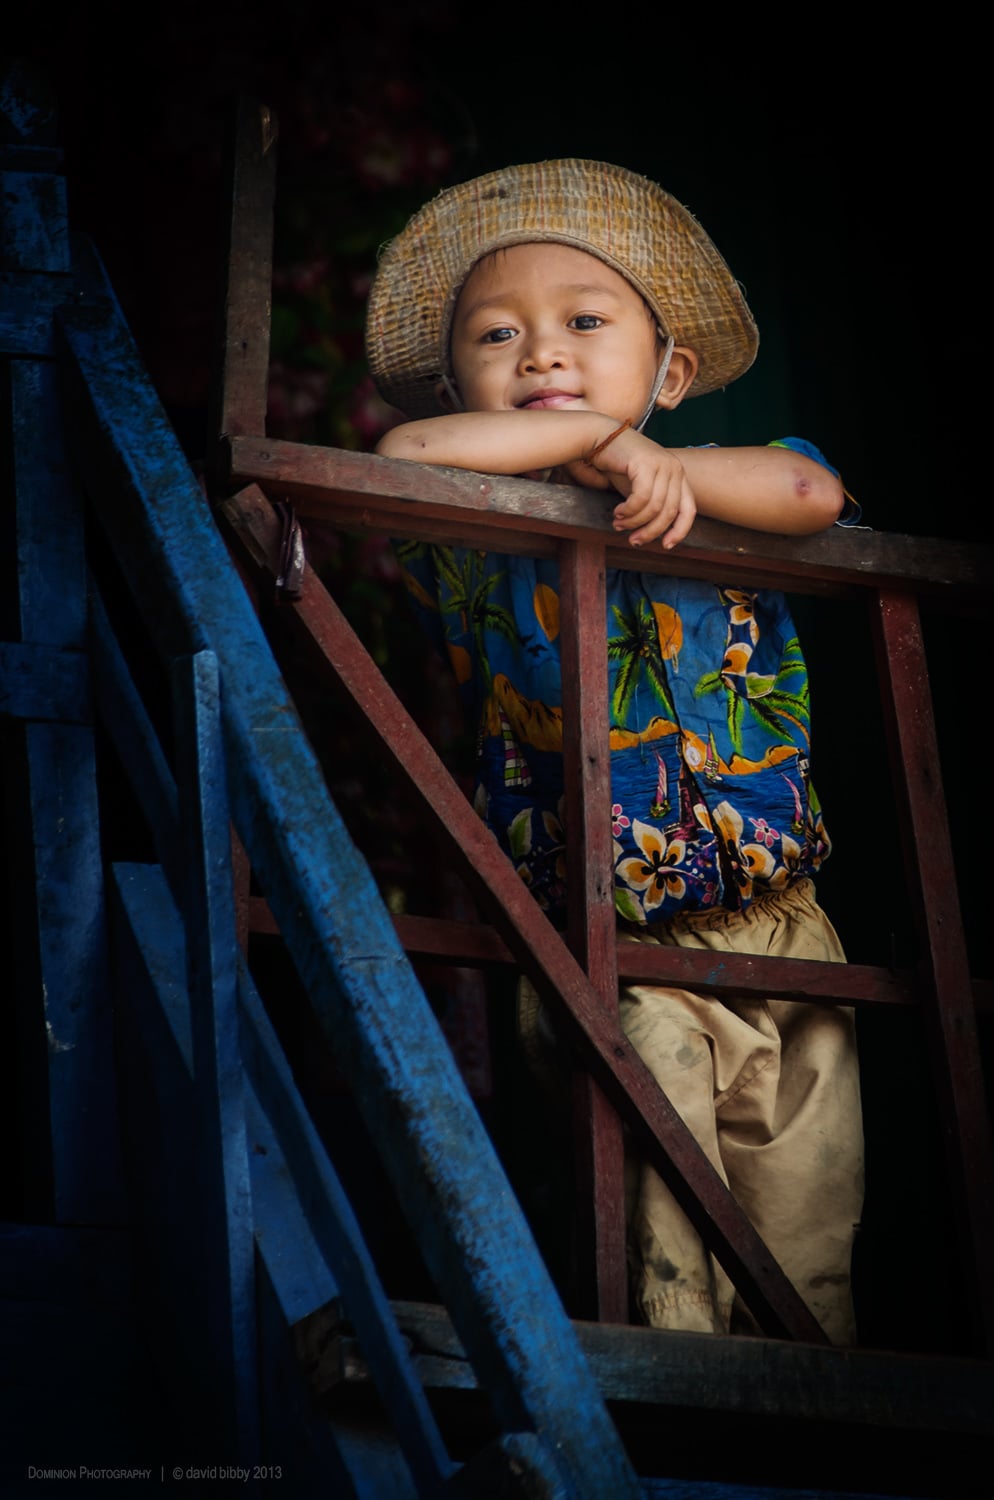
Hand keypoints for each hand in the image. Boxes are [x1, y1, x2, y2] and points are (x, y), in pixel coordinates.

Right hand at [567, 429, 697, 549]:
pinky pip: (641, 498)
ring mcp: (662, 464)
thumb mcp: (643, 486)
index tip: (665, 546)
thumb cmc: (620, 465)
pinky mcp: (646, 463)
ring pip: (654, 508)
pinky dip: (628, 511)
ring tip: (619, 524)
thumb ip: (653, 504)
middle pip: (669, 512)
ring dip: (634, 522)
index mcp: (678, 475)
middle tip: (633, 541)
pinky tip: (617, 513)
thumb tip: (654, 534)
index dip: (679, 531)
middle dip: (650, 532)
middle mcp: (674, 468)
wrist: (601, 437)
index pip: (688, 510)